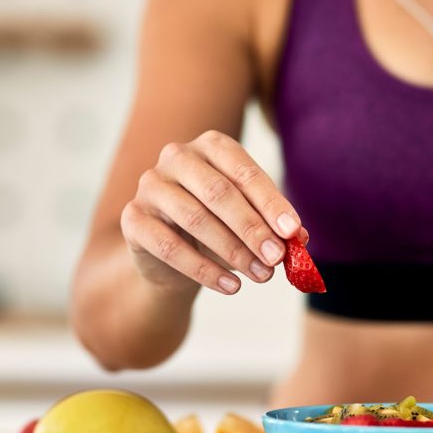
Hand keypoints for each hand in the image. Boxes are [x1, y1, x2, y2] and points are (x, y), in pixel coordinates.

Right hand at [120, 130, 302, 295]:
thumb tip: (299, 239)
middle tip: (276, 258)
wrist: (169, 257)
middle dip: (252, 228)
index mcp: (210, 146)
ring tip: (260, 276)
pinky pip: (169, 246)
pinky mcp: (133, 218)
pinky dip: (203, 270)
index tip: (292, 232)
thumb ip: (272, 226)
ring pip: (194, 218)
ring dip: (232, 251)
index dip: (270, 202)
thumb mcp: (248, 223)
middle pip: (218, 192)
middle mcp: (177, 157)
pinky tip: (230, 286)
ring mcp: (151, 186)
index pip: (244, 170)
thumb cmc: (217, 228)